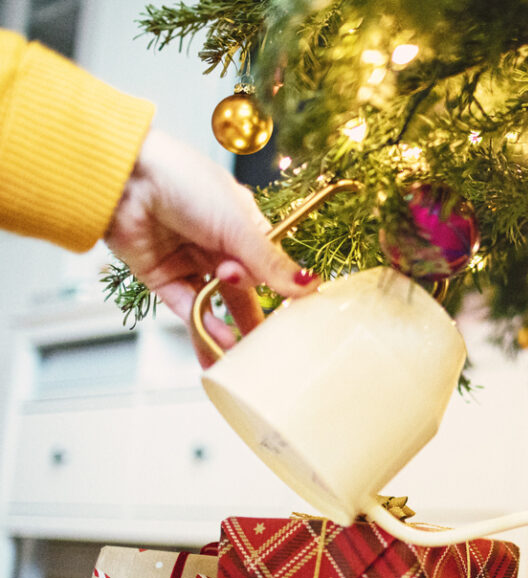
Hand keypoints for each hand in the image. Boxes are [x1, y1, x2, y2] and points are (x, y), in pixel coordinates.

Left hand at [104, 129, 317, 366]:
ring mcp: (189, 261)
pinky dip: (202, 326)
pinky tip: (219, 342)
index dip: (282, 292)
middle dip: (256, 320)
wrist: (125, 177)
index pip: (269, 267)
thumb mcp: (239, 226)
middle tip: (272, 349)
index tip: (298, 318)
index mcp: (243, 226)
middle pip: (243, 292)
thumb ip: (271, 264)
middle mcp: (217, 245)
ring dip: (228, 329)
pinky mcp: (160, 276)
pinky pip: (186, 307)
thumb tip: (309, 285)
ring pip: (215, 304)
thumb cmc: (186, 182)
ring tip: (242, 357)